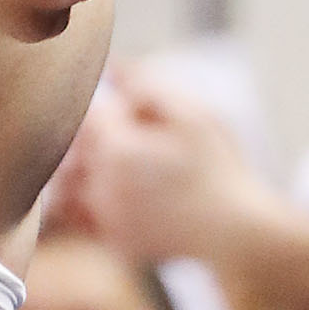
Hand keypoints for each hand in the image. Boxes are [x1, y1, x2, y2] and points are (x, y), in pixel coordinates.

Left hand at [53, 67, 274, 266]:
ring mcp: (105, 218)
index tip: (139, 118)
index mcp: (116, 148)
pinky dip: (95, 203)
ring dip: (89, 172)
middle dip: (100, 140)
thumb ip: (147, 86)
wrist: (236, 233)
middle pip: (76, 149)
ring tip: (131, 170)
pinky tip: (130, 198)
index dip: (114, 111)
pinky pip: (86, 217)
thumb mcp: (193, 115)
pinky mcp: (113, 241)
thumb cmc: (219, 168)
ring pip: (72, 184)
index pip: (90, 115)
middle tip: (141, 144)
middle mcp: (100, 185)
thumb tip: (113, 68)